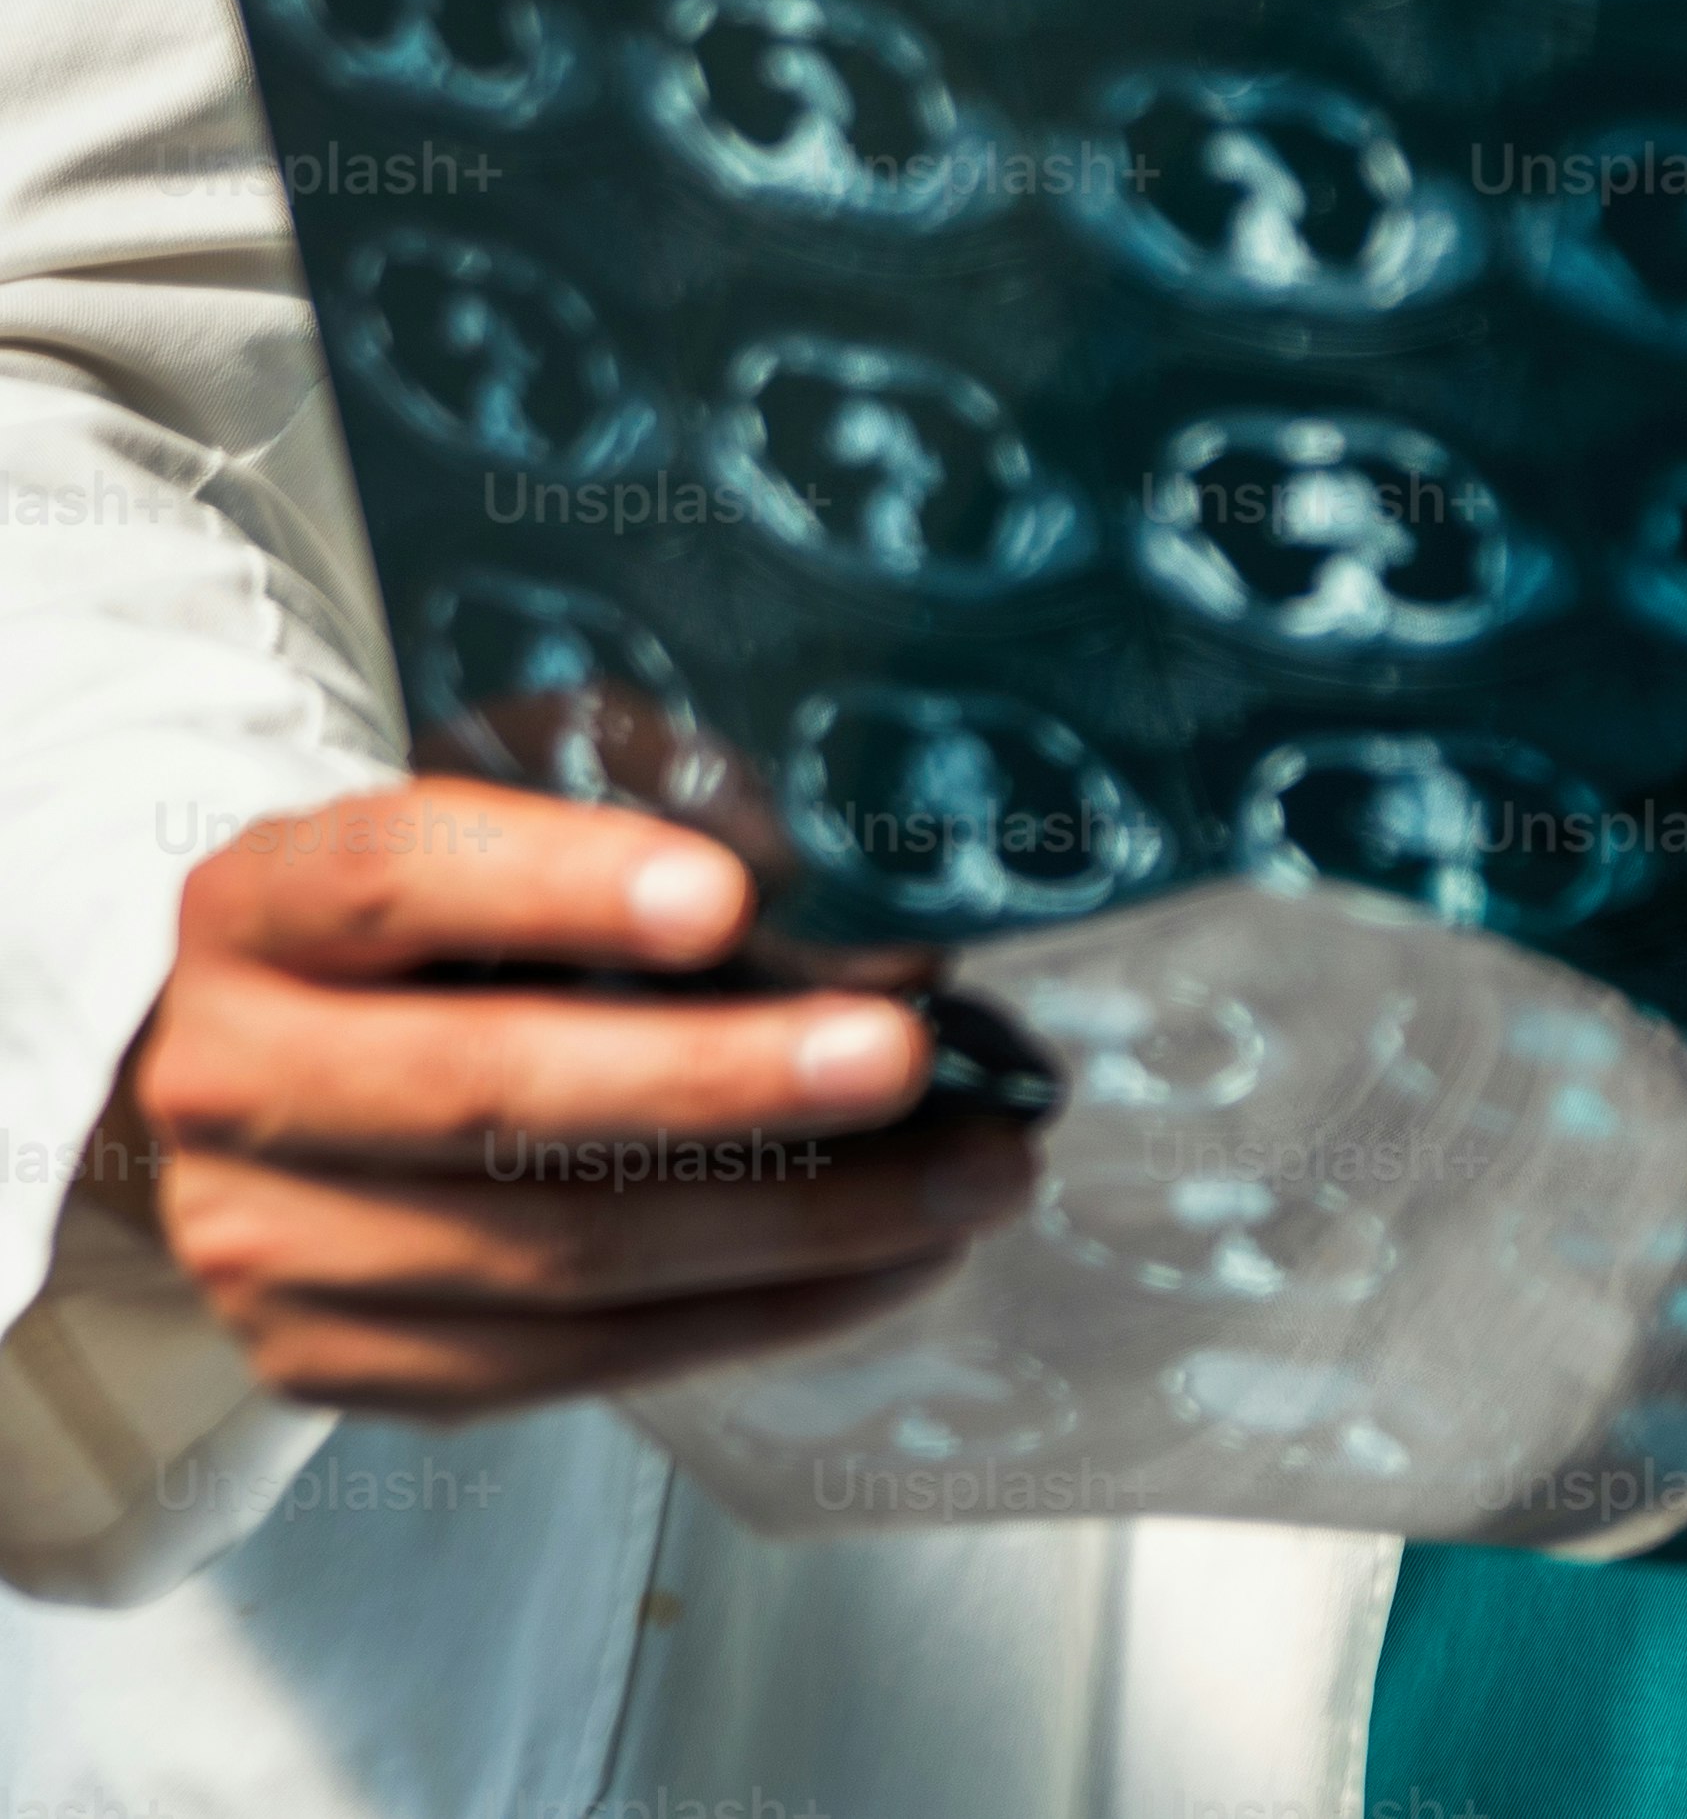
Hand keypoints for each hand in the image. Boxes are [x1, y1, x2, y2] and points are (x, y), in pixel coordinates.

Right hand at [101, 783, 1037, 1417]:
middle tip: (910, 1057)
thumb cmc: (440, 923)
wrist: (274, 1078)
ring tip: (972, 1175)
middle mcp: (229, 1080)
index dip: (560, 887)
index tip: (730, 898)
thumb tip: (844, 879)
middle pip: (489, 1094)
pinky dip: (756, 1313)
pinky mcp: (338, 1365)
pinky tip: (893, 1263)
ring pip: (551, 1252)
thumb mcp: (505, 809)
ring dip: (794, 1221)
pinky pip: (569, 1362)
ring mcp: (268, 1244)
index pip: (394, 882)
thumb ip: (640, 805)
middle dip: (726, 1083)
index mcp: (261, 905)